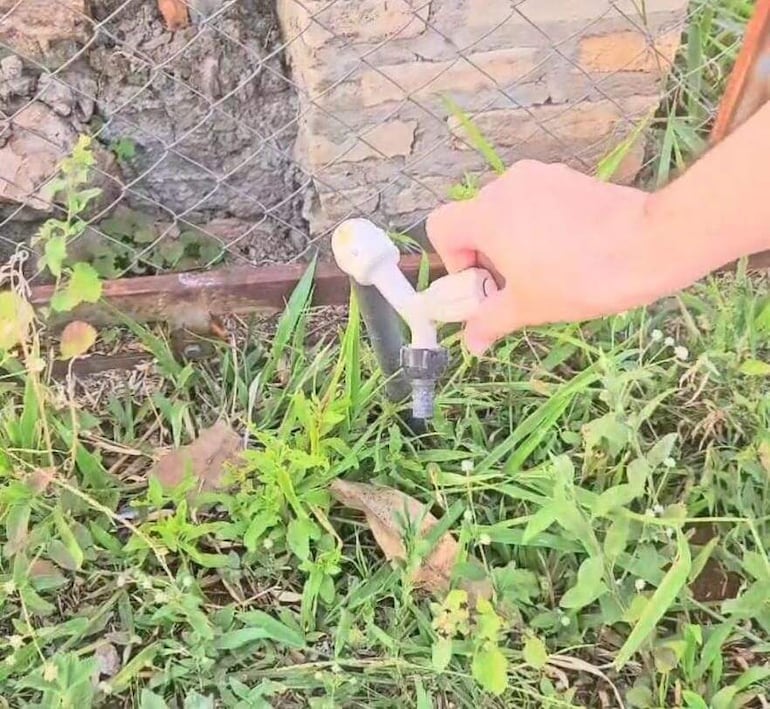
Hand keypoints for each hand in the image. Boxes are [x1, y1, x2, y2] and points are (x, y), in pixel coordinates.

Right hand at [426, 160, 690, 354]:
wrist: (652, 244)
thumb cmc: (579, 277)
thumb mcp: (528, 306)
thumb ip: (489, 321)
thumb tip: (472, 344)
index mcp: (486, 214)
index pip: (440, 226)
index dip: (454, 259)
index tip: (483, 282)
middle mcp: (506, 186)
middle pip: (475, 219)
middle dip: (487, 254)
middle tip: (516, 283)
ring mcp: (540, 176)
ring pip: (508, 211)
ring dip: (513, 240)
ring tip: (547, 268)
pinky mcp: (569, 177)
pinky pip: (538, 202)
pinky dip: (540, 225)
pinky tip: (571, 249)